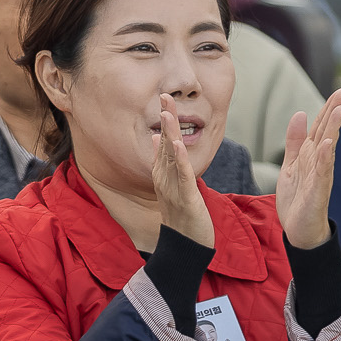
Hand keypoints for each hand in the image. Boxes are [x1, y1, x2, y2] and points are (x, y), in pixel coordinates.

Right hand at [149, 94, 213, 246]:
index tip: (165, 98)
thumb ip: (162, 160)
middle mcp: (165, 177)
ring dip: (169, 134)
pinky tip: (177, 145)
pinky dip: (179, 160)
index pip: (163, 141)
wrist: (184, 245)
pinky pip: (183, 176)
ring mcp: (174, 186)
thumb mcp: (169, 184)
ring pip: (171, 156)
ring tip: (167, 113)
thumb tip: (155, 138)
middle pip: (165, 143)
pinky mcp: (185, 197)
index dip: (165, 119)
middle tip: (165, 95)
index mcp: (163, 172)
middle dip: (166, 119)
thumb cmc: (180, 215)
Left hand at [275, 88, 340, 248]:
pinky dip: (325, 157)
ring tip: (340, 110)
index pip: (320, 126)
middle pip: (327, 131)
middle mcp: (319, 161)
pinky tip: (328, 144)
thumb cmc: (297, 199)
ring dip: (334, 129)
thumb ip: (295, 141)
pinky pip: (322, 171)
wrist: (300, 230)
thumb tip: (300, 114)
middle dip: (335, 111)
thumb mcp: (291, 165)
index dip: (329, 107)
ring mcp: (320, 175)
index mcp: (311, 154)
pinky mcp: (317, 190)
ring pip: (328, 148)